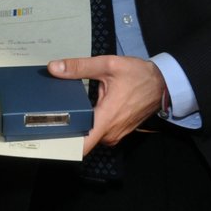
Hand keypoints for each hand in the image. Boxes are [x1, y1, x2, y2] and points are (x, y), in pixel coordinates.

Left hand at [48, 54, 165, 157]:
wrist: (163, 84)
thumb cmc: (138, 75)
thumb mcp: (108, 65)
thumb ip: (80, 67)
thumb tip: (54, 67)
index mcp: (106, 119)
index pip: (82, 145)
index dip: (63, 143)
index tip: (48, 135)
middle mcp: (110, 132)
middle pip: (82, 138)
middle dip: (67, 127)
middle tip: (49, 114)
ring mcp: (116, 134)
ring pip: (90, 135)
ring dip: (80, 125)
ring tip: (64, 110)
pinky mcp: (118, 131)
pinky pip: (99, 132)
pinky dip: (91, 123)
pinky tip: (82, 111)